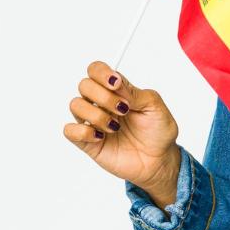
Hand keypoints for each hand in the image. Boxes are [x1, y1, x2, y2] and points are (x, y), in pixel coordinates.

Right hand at [63, 60, 181, 201]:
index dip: (101, 72)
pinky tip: (101, 137)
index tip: (116, 84)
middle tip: (123, 110)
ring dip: (96, 115)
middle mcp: (101, 103)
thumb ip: (134, 92)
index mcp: (117, 90)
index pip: (96, 70)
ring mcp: (93, 121)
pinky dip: (83, 132)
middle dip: (103, 96)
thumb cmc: (158, 131)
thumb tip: (116, 80)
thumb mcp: (154, 106)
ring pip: (75, 105)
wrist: (159, 160)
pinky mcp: (87, 142)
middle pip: (84, 85)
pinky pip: (69, 130)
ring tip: (115, 127)